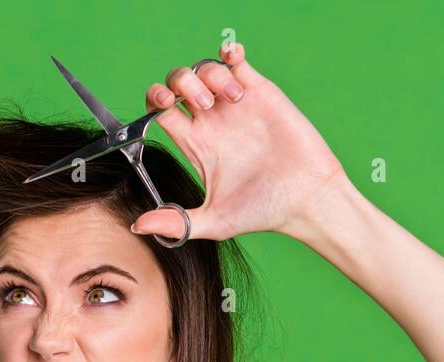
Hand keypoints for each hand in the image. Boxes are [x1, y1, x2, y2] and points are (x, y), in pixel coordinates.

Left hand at [130, 42, 347, 243]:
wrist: (306, 197)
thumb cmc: (262, 211)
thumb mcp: (214, 221)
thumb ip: (176, 222)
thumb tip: (138, 227)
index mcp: (196, 145)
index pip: (162, 112)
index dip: (155, 102)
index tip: (165, 108)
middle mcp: (212, 122)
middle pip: (177, 85)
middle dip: (179, 85)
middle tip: (198, 104)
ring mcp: (234, 105)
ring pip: (205, 69)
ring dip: (210, 76)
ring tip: (232, 99)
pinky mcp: (260, 92)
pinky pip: (236, 60)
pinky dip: (229, 52)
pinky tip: (233, 60)